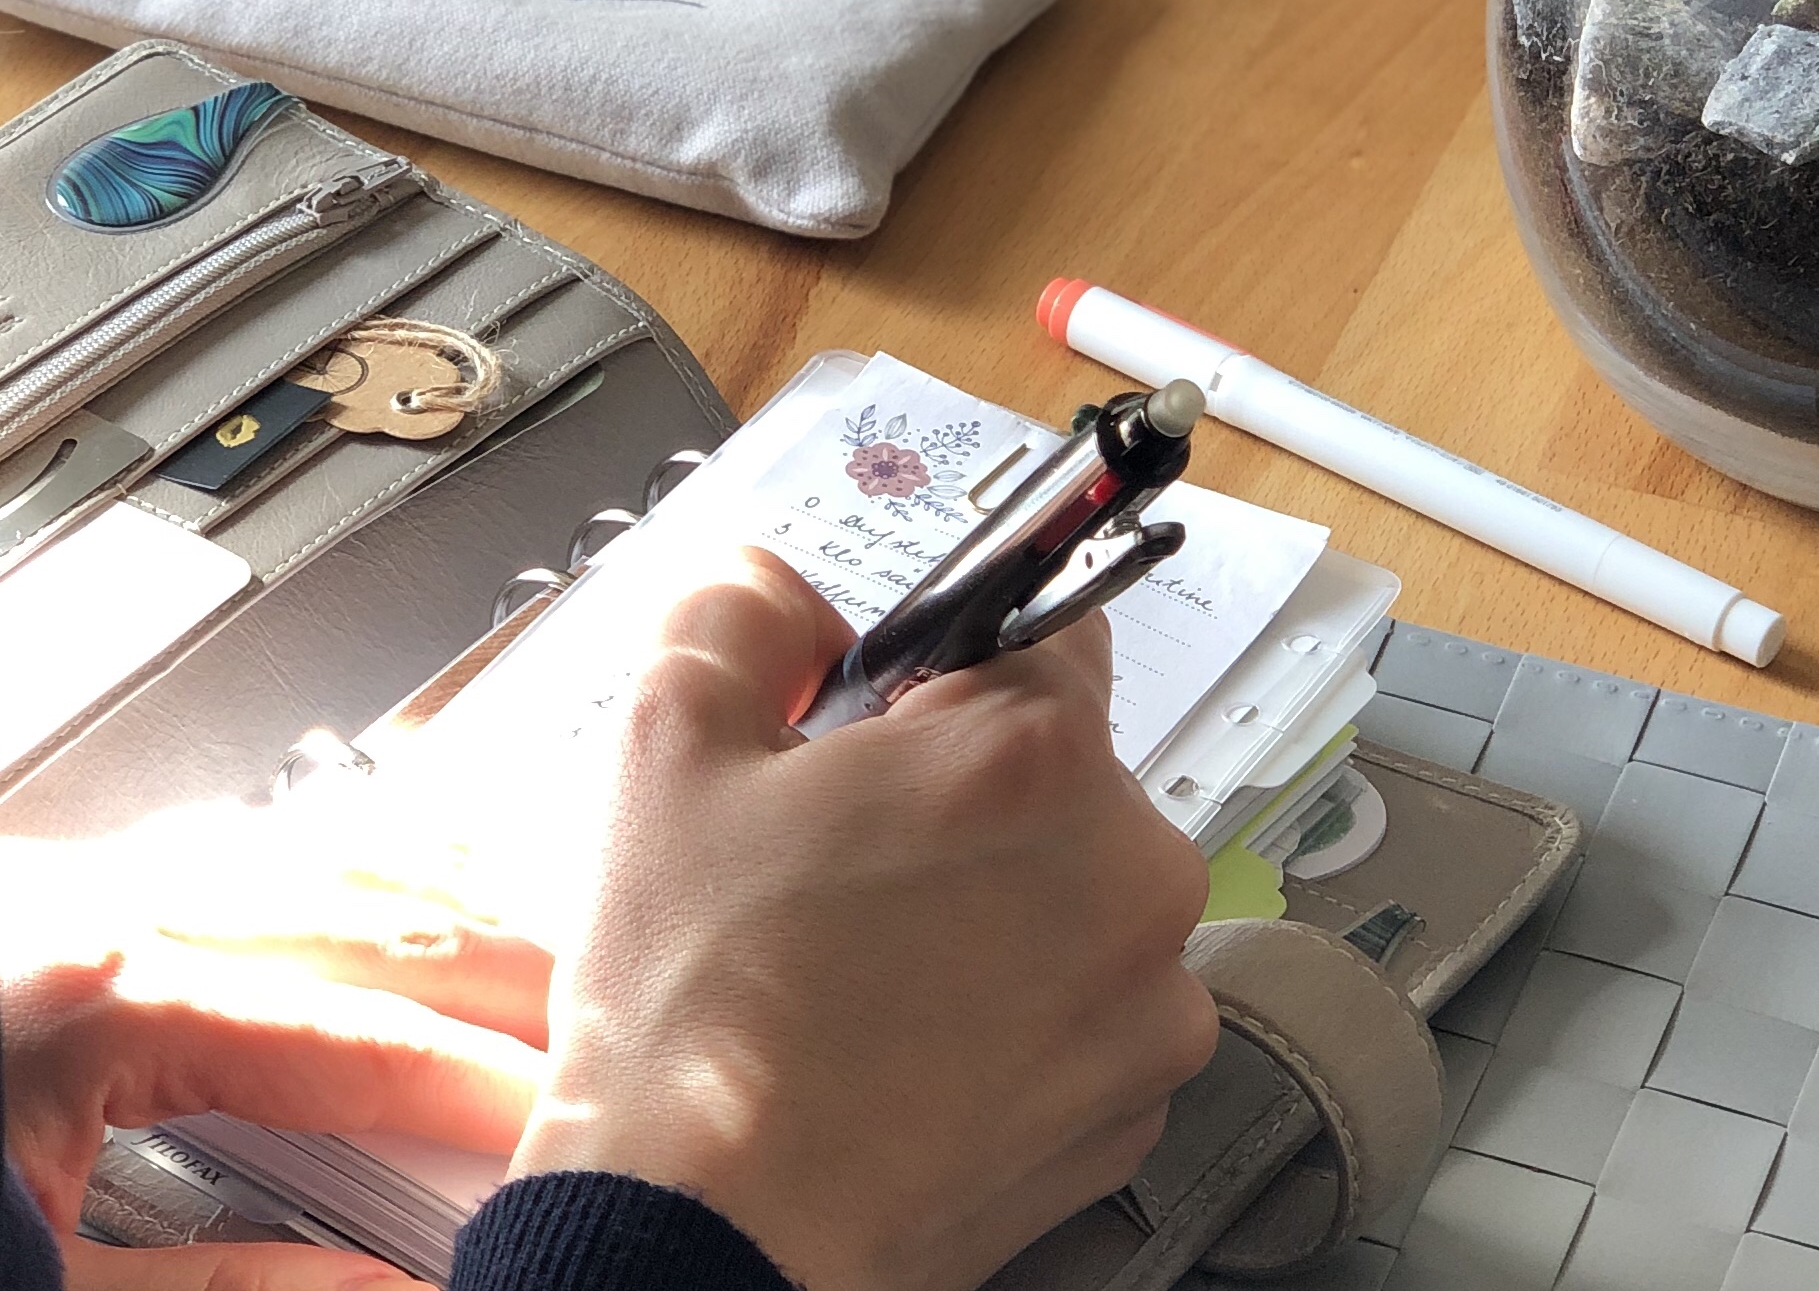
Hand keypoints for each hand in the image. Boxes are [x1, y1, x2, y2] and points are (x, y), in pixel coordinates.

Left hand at [0, 806, 553, 1288]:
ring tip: (546, 961)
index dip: (479, 1085)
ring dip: (454, 908)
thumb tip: (384, 1289)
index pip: (355, 1044)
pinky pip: (266, 843)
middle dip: (508, 979)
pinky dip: (367, 865)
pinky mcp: (77, 877)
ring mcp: (99, 875)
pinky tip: (423, 882)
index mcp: (108, 1011)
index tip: (570, 1119)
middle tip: (603, 1034)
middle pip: (375, 925)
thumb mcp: (35, 1289)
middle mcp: (118, 911)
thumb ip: (220, 1290)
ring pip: (330, 857)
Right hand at [508, 549, 1216, 1290]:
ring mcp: (1147, 1002)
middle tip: (841, 853)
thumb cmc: (698, 1011)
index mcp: (1034, 751)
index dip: (944, 660)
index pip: (1042, 621)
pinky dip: (1015, 1004)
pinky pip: (1087, 1002)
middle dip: (959, 788)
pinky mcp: (1133, 1106)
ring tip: (864, 960)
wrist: (711, 1246)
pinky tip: (908, 1035)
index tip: (882, 714)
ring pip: (1072, 886)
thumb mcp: (672, 744)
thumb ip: (743, 613)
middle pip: (1056, 764)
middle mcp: (1129, 868)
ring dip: (994, 898)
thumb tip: (786, 593)